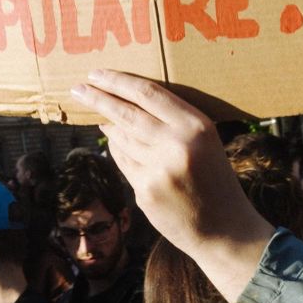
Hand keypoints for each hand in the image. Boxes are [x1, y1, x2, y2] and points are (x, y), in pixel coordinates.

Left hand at [72, 69, 274, 302]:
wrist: (225, 228)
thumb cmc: (214, 178)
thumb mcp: (205, 141)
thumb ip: (172, 121)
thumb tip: (124, 101)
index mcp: (196, 125)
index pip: (148, 93)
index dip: (118, 81)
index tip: (96, 73)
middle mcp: (176, 144)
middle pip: (126, 113)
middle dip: (98, 98)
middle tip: (78, 89)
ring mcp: (158, 169)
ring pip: (121, 138)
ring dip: (108, 126)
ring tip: (101, 116)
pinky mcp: (145, 191)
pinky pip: (122, 161)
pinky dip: (116, 149)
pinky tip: (115, 142)